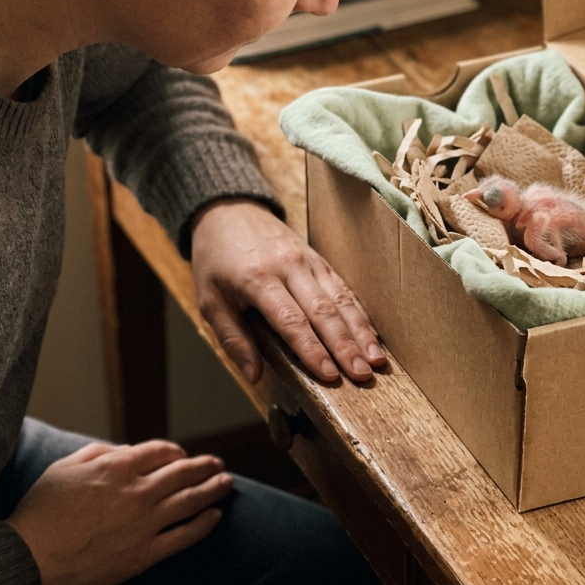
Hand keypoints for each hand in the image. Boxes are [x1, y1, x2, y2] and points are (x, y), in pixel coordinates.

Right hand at [6, 440, 231, 584]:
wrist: (30, 556)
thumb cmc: (42, 510)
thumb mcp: (66, 467)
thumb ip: (99, 453)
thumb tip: (125, 452)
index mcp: (116, 467)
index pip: (160, 452)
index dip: (175, 452)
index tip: (182, 455)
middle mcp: (136, 492)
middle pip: (182, 473)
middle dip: (204, 465)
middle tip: (218, 463)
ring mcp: (143, 524)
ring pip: (190, 501)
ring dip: (212, 489)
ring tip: (227, 482)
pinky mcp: (143, 554)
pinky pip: (184, 536)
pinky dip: (204, 524)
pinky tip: (215, 516)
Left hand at [190, 199, 384, 383]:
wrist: (228, 210)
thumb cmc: (216, 259)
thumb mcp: (208, 299)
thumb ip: (232, 338)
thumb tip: (254, 375)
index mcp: (257, 278)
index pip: (290, 320)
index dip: (312, 349)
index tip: (328, 375)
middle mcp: (288, 266)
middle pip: (323, 310)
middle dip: (345, 345)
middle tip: (362, 375)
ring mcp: (307, 260)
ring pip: (340, 298)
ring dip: (360, 331)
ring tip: (376, 360)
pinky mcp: (318, 258)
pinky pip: (343, 287)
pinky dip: (359, 313)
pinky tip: (372, 335)